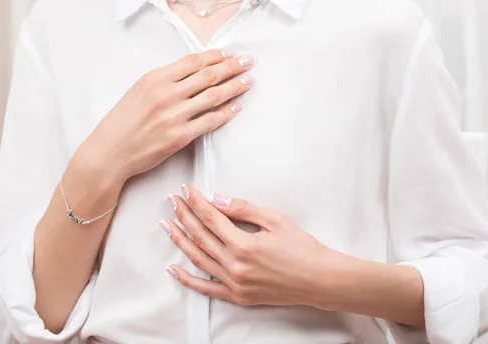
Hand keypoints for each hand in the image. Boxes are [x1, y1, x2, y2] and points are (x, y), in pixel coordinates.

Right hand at [76, 50, 253, 183]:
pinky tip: (237, 106)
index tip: (230, 53)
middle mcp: (166, 94)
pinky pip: (209, 122)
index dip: (215, 56)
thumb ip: (164, 80)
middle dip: (232, 67)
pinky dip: (226, 113)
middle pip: (208, 76)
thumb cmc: (122, 121)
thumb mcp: (139, 90)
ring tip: (249, 80)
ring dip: (234, 87)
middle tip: (249, 61)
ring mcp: (174, 116)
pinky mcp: (179, 137)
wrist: (110, 151)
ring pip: (213, 96)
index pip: (193, 62)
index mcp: (155, 78)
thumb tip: (194, 72)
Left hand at [161, 186, 332, 307]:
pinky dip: (187, 279)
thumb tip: (216, 199)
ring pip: (198, 259)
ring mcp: (235, 284)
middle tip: (173, 201)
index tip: (186, 190)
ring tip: (167, 225)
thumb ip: (243, 208)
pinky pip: (206, 289)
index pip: (211, 218)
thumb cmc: (302, 247)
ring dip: (180, 241)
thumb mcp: (275, 219)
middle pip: (200, 236)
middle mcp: (235, 266)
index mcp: (244, 245)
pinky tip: (173, 269)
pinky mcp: (238, 297)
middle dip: (184, 216)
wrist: (320, 280)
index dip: (196, 202)